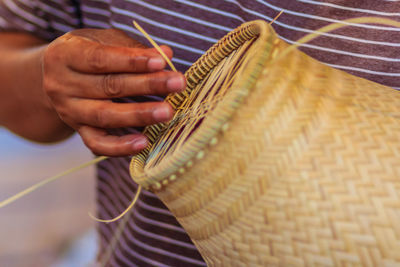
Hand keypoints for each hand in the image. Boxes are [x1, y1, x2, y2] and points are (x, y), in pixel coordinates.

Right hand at [41, 29, 184, 155]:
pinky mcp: (78, 131)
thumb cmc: (88, 53)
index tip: (161, 62)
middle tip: (177, 84)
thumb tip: (166, 54)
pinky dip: (120, 146)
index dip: (132, 61)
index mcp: (64, 55)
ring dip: (139, 115)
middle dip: (146, 85)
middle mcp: (61, 85)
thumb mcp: (103, 40)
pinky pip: (98, 143)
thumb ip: (132, 47)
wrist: (58, 76)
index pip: (100, 59)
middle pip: (108, 87)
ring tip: (167, 112)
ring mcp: (69, 111)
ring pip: (105, 116)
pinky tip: (144, 143)